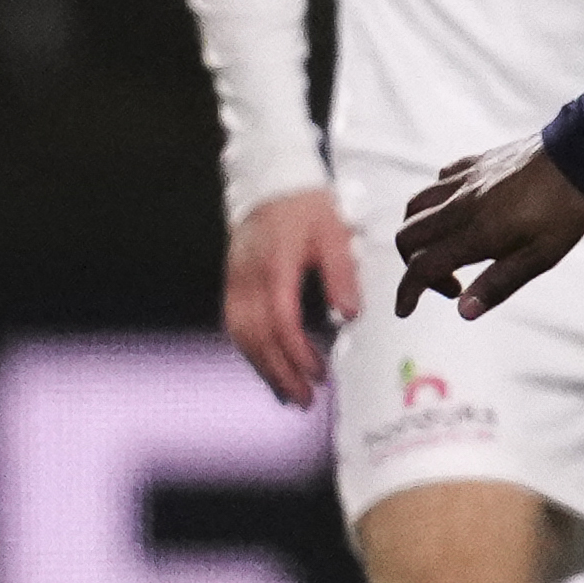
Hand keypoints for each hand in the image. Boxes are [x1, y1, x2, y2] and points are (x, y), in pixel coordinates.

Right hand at [224, 187, 358, 406]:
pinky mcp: (233, 283)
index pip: (280, 318)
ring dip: (263, 368)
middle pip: (254, 335)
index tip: (320, 374)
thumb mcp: (335, 233)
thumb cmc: (309, 208)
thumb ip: (342, 273)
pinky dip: (253, 352)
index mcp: (275, 264)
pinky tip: (271, 370)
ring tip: (290, 396)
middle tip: (305, 401)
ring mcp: (235, 280)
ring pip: (241, 334)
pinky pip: (236, 325)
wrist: (272, 181)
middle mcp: (247, 276)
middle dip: (279, 372)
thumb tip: (350, 315)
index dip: (297, 351)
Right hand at [392, 140, 583, 318]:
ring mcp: (463, 180)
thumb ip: (499, 283)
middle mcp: (460, 205)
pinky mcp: (472, 162)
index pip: (423, 266)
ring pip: (414, 206)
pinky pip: (436, 182)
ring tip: (444, 248)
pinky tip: (455, 212)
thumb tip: (464, 312)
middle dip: (411, 265)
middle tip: (447, 282)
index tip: (405, 310)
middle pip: (408, 236)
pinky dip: (433, 203)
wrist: (578, 153)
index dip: (408, 292)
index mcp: (475, 233)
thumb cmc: (564, 210)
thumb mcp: (541, 257)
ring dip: (417, 233)